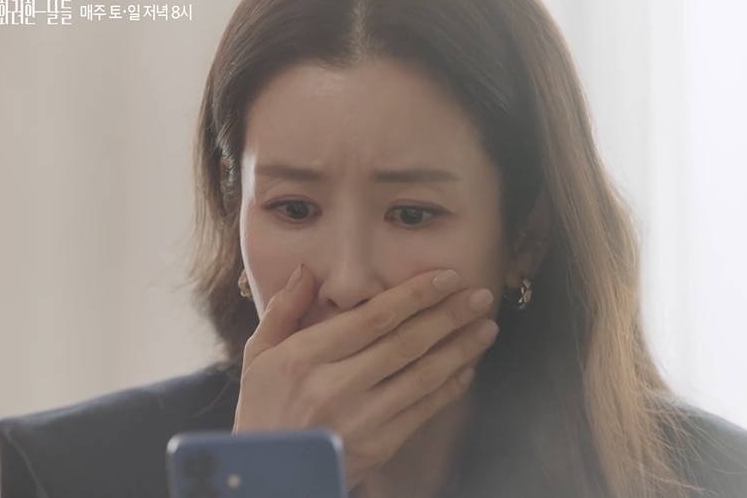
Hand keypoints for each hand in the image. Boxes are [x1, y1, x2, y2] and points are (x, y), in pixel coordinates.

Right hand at [232, 266, 498, 489]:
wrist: (268, 475)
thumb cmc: (263, 409)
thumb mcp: (259, 356)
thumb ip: (284, 310)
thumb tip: (307, 270)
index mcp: (306, 357)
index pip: (374, 318)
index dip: (416, 295)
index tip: (446, 277)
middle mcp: (335, 387)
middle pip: (406, 343)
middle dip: (449, 316)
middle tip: (481, 295)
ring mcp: (360, 419)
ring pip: (422, 376)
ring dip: (460, 349)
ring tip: (487, 327)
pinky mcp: (377, 446)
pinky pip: (423, 410)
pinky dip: (449, 387)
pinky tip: (467, 367)